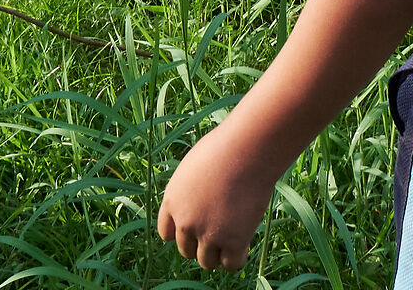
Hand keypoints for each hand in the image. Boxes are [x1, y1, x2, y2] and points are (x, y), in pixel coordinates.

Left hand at [157, 123, 277, 270]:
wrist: (247, 150)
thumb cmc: (225, 148)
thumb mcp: (195, 166)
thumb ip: (191, 190)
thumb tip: (201, 202)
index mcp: (172, 200)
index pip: (166, 233)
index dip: (182, 231)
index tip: (197, 225)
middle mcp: (185, 222)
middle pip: (186, 250)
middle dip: (201, 242)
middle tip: (221, 226)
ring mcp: (208, 234)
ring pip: (207, 262)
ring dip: (218, 252)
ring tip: (234, 233)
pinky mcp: (232, 241)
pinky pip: (230, 264)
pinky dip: (236, 257)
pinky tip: (244, 242)